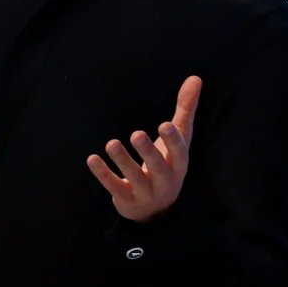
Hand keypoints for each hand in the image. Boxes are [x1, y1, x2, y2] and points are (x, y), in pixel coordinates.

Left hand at [86, 75, 201, 222]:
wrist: (155, 210)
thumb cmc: (168, 163)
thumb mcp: (178, 138)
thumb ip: (185, 109)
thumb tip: (195, 77)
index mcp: (178, 164)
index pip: (179, 153)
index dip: (173, 141)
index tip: (165, 125)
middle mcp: (165, 181)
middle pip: (158, 168)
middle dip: (148, 152)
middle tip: (136, 134)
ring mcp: (145, 192)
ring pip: (135, 178)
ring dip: (123, 161)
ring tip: (111, 143)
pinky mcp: (126, 199)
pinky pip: (114, 187)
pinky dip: (103, 174)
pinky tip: (92, 158)